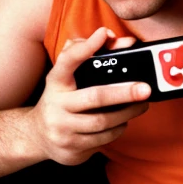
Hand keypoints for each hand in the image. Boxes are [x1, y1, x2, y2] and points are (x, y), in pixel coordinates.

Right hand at [34, 26, 149, 165]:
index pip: (68, 61)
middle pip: (94, 97)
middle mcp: (56, 106)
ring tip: (141, 106)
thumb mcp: (65, 78)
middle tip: (145, 89)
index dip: (85, 47)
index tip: (104, 34)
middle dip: (124, 93)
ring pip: (103, 122)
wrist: (37, 136)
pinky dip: (117, 130)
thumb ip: (84, 53)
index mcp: (55, 82)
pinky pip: (102, 140)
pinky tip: (122, 122)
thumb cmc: (60, 100)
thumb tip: (110, 37)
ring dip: (127, 114)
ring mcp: (62, 130)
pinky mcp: (71, 149)